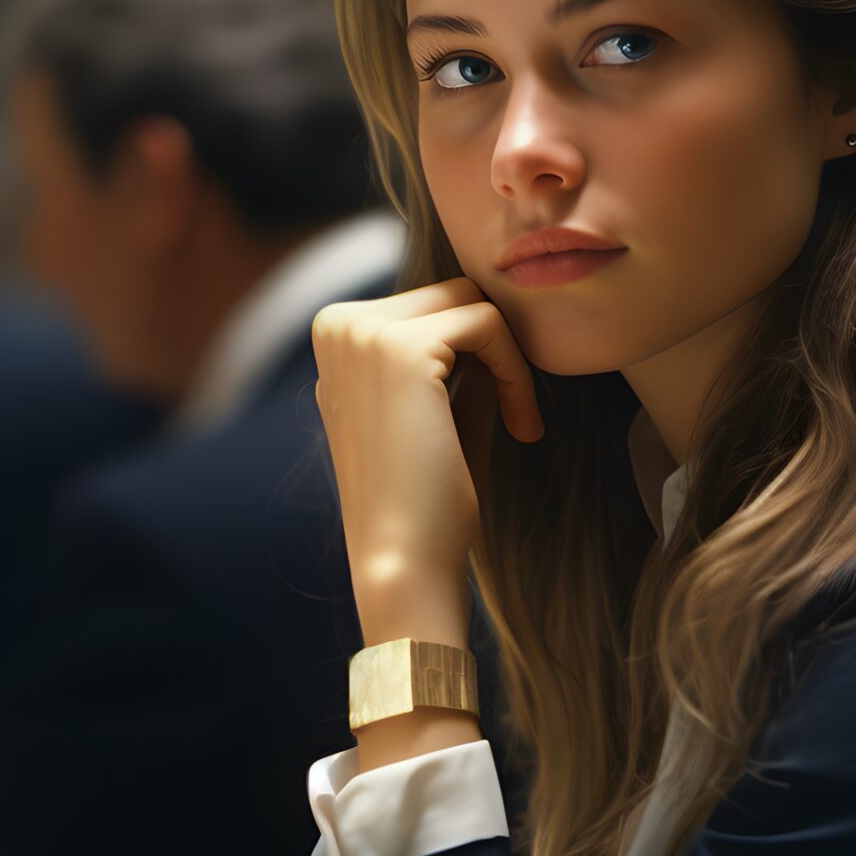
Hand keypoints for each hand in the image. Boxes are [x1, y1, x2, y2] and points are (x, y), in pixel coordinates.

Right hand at [312, 277, 543, 645]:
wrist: (403, 562)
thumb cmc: (424, 497)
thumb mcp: (438, 411)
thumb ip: (458, 358)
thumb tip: (497, 308)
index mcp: (334, 338)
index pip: (431, 303)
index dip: (478, 350)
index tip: (500, 409)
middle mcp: (337, 325)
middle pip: (452, 293)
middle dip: (494, 348)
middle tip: (515, 416)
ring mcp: (362, 333)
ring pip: (472, 301)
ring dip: (508, 358)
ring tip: (518, 421)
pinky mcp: (402, 349)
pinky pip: (489, 324)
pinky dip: (518, 372)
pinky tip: (521, 427)